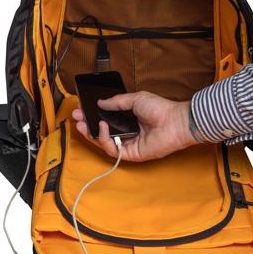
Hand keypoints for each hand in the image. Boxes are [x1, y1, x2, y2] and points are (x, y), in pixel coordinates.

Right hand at [72, 91, 198, 161]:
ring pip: (105, 143)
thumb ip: (116, 101)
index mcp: (129, 119)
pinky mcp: (131, 154)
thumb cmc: (160, 109)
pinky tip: (102, 127)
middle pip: (103, 132)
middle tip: (77, 117)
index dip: (94, 115)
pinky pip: (113, 149)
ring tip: (84, 123)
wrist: (175, 121)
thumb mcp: (135, 99)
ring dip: (92, 133)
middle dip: (88, 125)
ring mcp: (129, 144)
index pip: (107, 120)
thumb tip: (100, 102)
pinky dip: (105, 139)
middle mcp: (128, 133)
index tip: (82, 109)